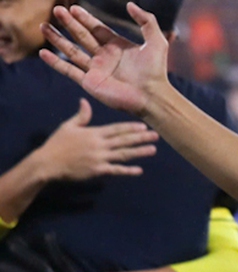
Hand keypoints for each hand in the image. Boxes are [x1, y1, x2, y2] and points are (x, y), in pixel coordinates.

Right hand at [34, 99, 157, 180]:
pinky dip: (127, 171)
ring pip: (123, 154)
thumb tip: (85, 101)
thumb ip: (81, 116)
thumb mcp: (68, 126)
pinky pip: (115, 170)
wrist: (48, 163)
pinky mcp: (97, 170)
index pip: (116, 129)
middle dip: (141, 138)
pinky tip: (139, 170)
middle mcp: (100, 144)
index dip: (131, 128)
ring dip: (139, 152)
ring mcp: (100, 158)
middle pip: (124, 140)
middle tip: (156, 136)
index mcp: (94, 133)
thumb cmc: (57, 144)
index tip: (144, 126)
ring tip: (153, 149)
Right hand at [39, 3, 171, 117]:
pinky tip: (43, 53)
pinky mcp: (89, 82)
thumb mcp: (156, 41)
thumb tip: (129, 4)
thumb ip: (146, 20)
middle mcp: (105, 56)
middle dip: (69, 23)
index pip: (97, 28)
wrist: (151, 96)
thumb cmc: (156, 71)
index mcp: (118, 46)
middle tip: (56, 10)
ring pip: (71, 51)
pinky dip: (56, 62)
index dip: (85, 18)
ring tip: (43, 26)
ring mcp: (96, 69)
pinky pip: (69, 70)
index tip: (73, 7)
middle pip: (82, 36)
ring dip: (57, 39)